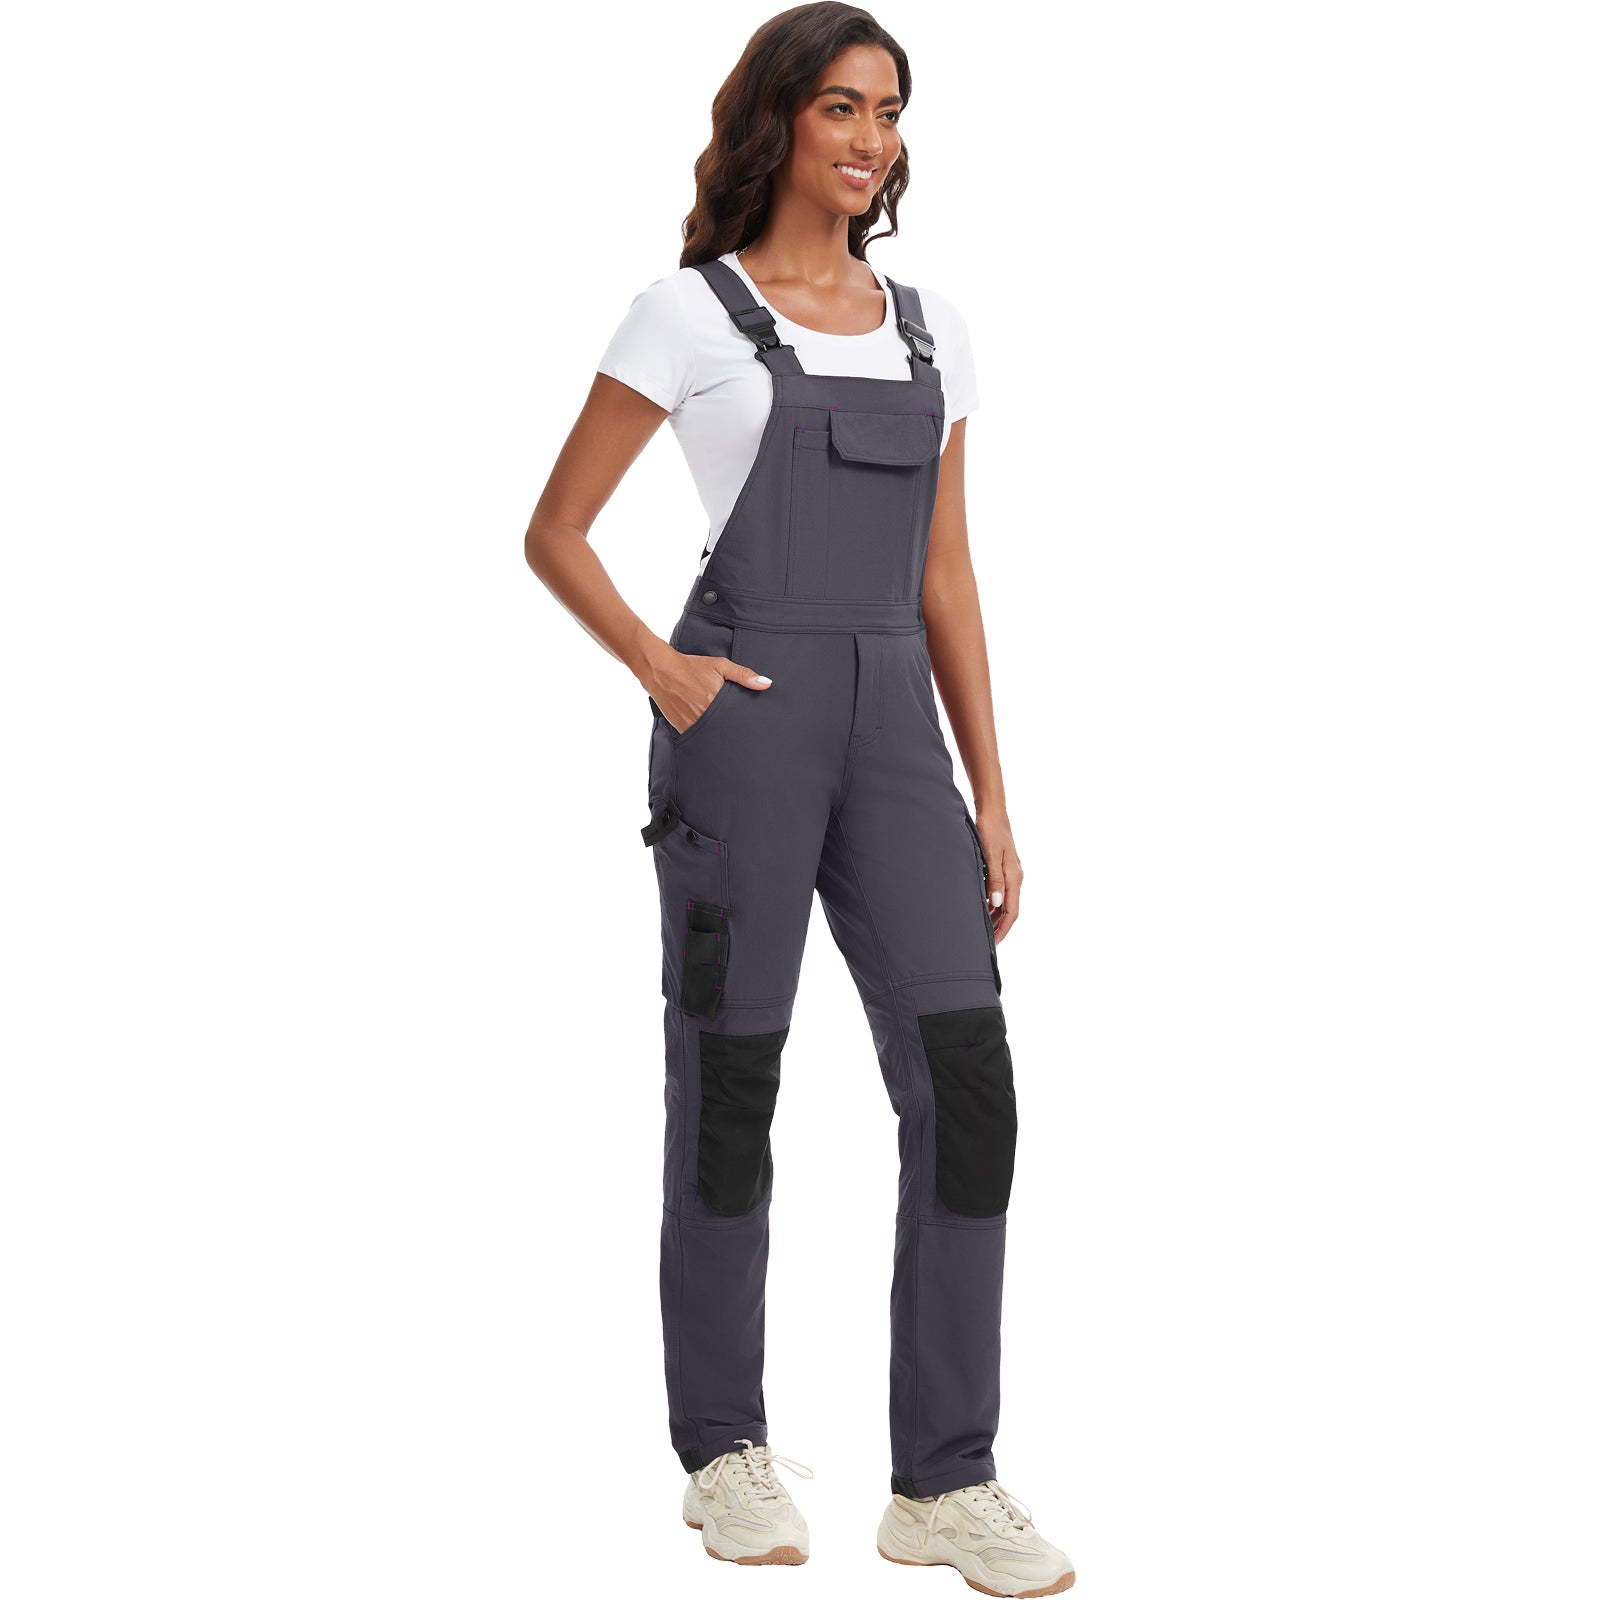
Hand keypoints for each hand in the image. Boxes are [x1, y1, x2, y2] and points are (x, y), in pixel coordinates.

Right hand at [645, 649, 772, 734]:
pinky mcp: (681, 728)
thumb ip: (743, 675)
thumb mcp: (720, 665)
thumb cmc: (691, 666)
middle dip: (734, 734)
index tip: (753, 730)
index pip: (738, 720)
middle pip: (726, 731)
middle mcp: (705, 715)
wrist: (661, 670)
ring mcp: (692, 723)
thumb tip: (766, 683)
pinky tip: (710, 736)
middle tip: (745, 741)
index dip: (745, 726)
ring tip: (729, 741)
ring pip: (711, 737)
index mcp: (717, 701)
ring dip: (719, 737)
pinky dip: (704, 736)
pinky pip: (697, 737)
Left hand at [973, 811, 1021, 942]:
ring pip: (1005, 901)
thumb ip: (994, 879)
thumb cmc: (990, 829)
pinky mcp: (1004, 868)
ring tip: (981, 929)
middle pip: (1010, 909)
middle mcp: (1015, 877)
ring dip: (995, 916)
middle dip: (999, 927)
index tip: (993, 944)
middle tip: (984, 942)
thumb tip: (995, 903)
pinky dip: (992, 903)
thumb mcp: (990, 854)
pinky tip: (981, 907)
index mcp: (1014, 877)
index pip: (1012, 911)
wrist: (992, 810)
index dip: (1003, 929)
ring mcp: (1010, 873)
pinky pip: (1000, 892)